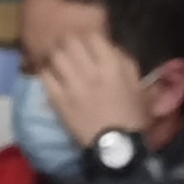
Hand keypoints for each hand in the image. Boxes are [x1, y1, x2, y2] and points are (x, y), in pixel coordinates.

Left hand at [36, 26, 153, 150]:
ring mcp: (71, 85)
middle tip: (70, 47)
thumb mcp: (138, 86)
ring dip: (56, 55)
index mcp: (112, 66)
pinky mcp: (58, 99)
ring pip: (56, 56)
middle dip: (69, 42)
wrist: (116, 147)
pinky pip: (45, 76)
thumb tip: (111, 48)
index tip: (88, 42)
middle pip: (70, 42)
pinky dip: (46, 72)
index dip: (89, 37)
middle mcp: (90, 71)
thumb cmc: (132, 116)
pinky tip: (50, 74)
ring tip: (58, 59)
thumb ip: (126, 63)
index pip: (93, 36)